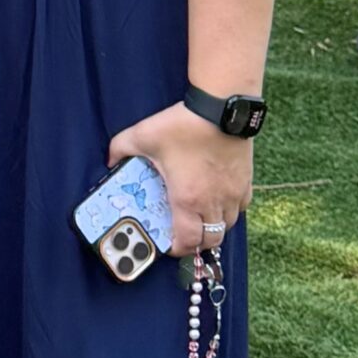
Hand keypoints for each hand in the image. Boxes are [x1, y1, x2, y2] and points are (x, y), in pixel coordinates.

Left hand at [108, 101, 251, 260]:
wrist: (222, 108)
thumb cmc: (184, 125)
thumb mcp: (142, 135)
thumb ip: (120, 150)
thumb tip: (110, 161)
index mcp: (188, 198)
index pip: (187, 241)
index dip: (176, 249)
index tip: (166, 244)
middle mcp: (214, 202)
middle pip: (211, 240)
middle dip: (195, 243)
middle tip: (182, 234)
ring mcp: (233, 193)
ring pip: (228, 225)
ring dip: (213, 227)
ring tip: (198, 217)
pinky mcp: (246, 181)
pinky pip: (241, 207)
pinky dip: (229, 210)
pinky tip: (217, 198)